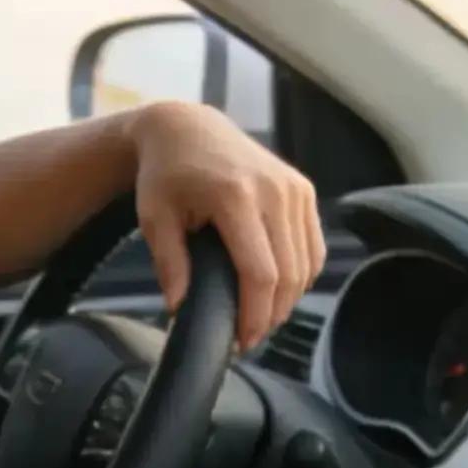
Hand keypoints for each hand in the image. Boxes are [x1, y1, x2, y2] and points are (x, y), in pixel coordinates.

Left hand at [128, 103, 324, 350]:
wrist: (188, 128)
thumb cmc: (166, 174)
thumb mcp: (154, 216)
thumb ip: (169, 262)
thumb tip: (180, 308)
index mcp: (236, 197)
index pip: (261, 272)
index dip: (255, 314)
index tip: (241, 340)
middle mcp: (274, 191)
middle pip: (289, 274)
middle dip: (272, 315)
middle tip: (249, 338)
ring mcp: (294, 188)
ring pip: (307, 263)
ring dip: (289, 299)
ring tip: (261, 317)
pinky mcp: (304, 189)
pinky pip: (313, 246)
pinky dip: (301, 274)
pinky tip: (278, 290)